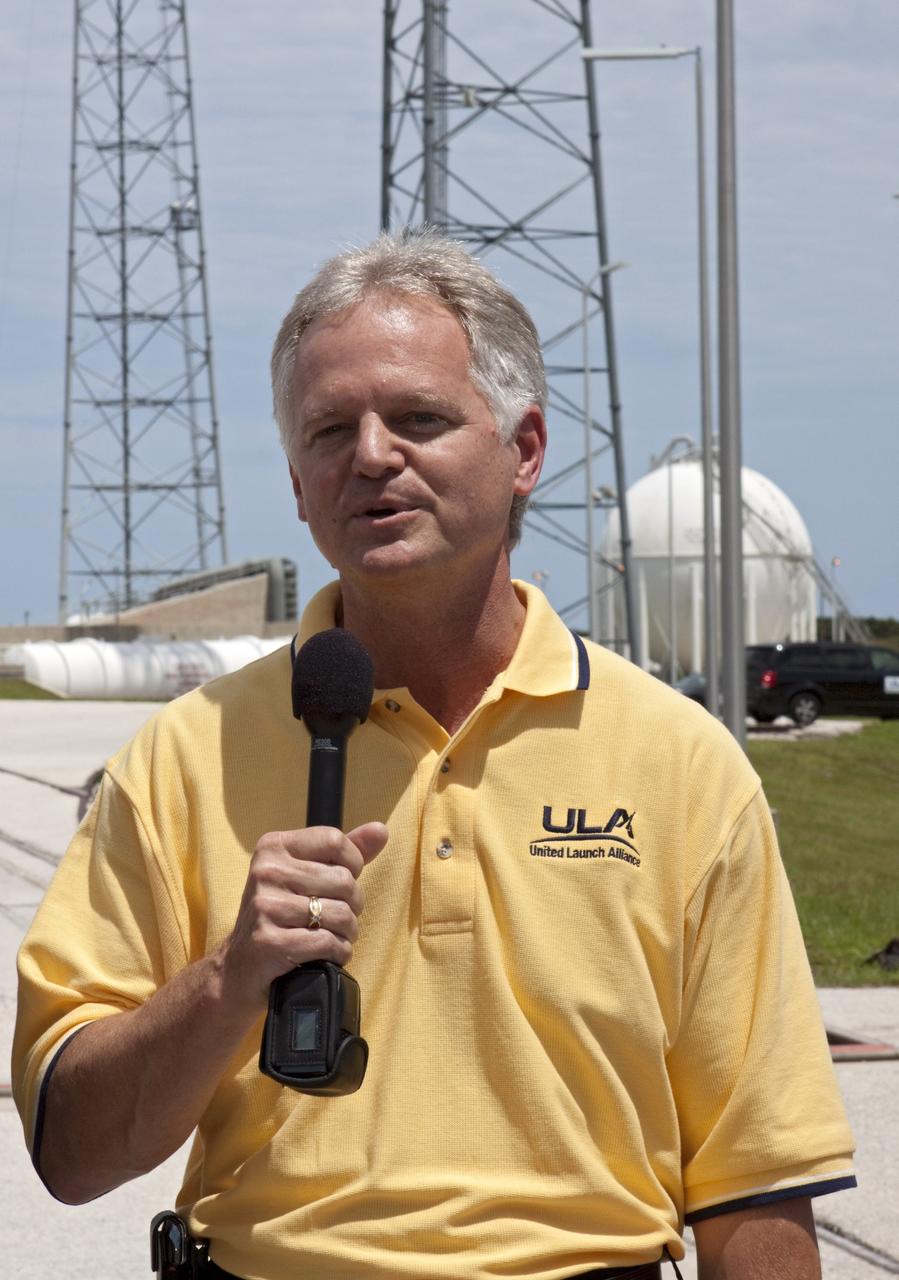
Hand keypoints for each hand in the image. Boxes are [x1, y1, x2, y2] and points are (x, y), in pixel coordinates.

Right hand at [220, 821, 387, 1011]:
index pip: (335, 840)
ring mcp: (265, 906)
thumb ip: (343, 853)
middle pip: (344, 880)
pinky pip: (328, 943)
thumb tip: (380, 830)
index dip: (352, 864)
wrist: (239, 967)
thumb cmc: (279, 916)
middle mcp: (266, 871)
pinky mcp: (269, 942)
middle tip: (338, 918)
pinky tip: (326, 955)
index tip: (342, 884)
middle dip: (352, 905)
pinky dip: (338, 953)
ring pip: (341, 914)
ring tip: (333, 936)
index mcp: (273, 847)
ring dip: (347, 933)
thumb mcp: (304, 876)